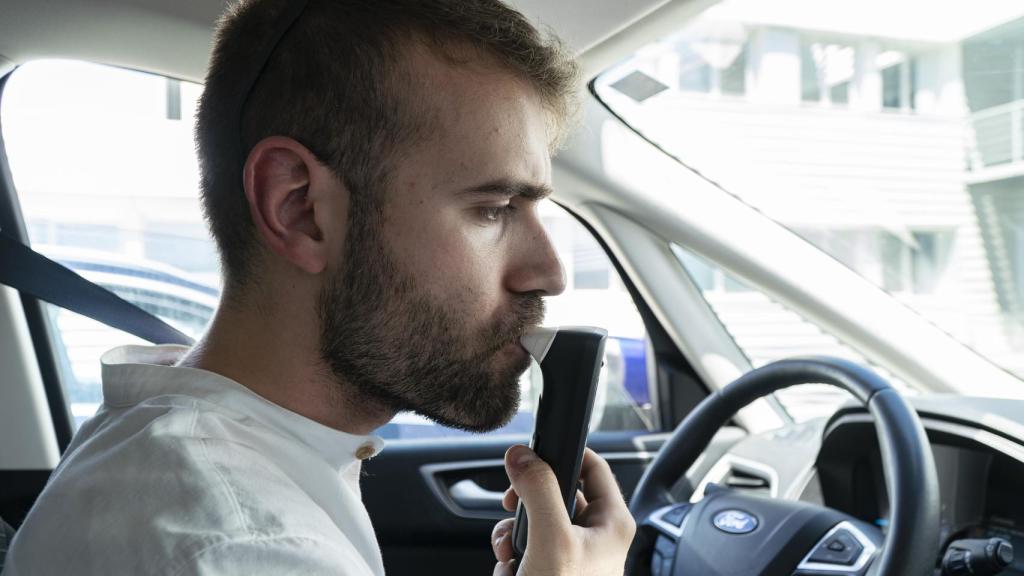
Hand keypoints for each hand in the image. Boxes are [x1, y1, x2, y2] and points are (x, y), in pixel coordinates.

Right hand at [491, 446, 634, 575]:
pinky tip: (512, 571)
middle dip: (525, 505)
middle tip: (511, 506)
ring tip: (510, 552)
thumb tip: (522, 456)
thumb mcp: (552, 540)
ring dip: (514, 535)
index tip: (534, 453)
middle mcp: (597, 536)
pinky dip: (513, 557)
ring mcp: (574, 554)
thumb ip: (538, 493)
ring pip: (536, 522)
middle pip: (556, 494)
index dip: (564, 453)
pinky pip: (528, 548)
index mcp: (612, 522)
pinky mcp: (554, 570)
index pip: (594, 466)